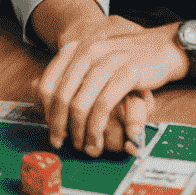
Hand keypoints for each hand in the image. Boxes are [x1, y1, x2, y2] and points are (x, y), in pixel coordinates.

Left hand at [36, 15, 182, 156]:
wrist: (161, 48)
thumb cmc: (125, 61)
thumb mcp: (93, 62)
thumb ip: (68, 75)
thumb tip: (35, 95)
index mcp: (73, 49)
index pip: (46, 84)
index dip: (46, 112)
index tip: (51, 131)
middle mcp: (86, 52)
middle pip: (61, 96)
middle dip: (60, 125)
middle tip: (63, 144)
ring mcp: (106, 61)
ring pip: (81, 103)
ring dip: (80, 131)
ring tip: (84, 146)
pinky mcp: (127, 72)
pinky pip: (104, 104)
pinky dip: (97, 126)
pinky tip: (98, 138)